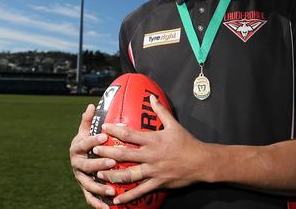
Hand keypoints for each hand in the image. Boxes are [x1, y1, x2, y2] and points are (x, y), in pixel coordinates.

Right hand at [69, 104, 117, 208]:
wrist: (79, 158)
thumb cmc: (86, 143)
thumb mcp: (85, 131)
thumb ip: (87, 120)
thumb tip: (91, 105)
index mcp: (76, 148)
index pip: (84, 143)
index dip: (93, 140)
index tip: (104, 136)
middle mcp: (76, 164)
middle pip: (86, 166)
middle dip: (99, 164)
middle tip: (113, 162)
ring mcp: (80, 178)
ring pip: (88, 184)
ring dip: (100, 188)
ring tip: (112, 189)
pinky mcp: (85, 189)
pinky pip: (90, 198)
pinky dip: (97, 204)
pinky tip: (108, 208)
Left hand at [93, 95, 209, 204]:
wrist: (202, 162)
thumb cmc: (187, 142)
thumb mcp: (174, 124)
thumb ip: (161, 111)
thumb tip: (152, 97)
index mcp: (153, 140)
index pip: (130, 134)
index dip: (115, 130)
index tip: (103, 127)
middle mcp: (151, 155)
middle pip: (124, 154)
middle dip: (107, 152)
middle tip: (94, 150)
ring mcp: (154, 171)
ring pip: (129, 174)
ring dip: (112, 174)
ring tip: (99, 174)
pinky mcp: (158, 183)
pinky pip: (140, 191)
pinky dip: (128, 196)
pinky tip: (116, 200)